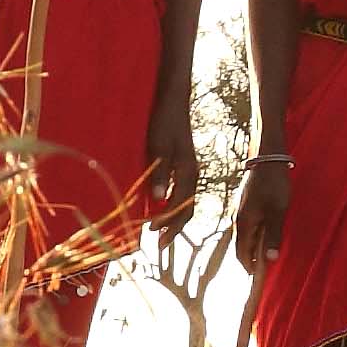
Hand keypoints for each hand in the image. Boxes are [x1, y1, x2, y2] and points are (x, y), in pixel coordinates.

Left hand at [147, 94, 201, 235]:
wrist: (172, 102)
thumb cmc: (163, 122)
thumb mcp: (158, 147)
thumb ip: (160, 174)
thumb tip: (159, 201)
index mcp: (188, 171)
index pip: (181, 206)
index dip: (168, 223)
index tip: (154, 236)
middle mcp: (192, 174)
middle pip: (188, 209)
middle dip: (174, 228)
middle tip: (159, 244)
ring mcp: (189, 170)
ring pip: (186, 202)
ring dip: (174, 219)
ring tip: (160, 231)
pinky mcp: (184, 165)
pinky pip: (183, 192)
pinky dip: (174, 206)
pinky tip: (163, 208)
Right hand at [231, 150, 293, 273]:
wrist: (268, 158)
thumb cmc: (274, 185)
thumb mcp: (278, 212)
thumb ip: (273, 235)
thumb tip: (270, 259)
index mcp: (244, 223)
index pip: (242, 253)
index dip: (249, 267)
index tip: (258, 278)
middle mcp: (239, 219)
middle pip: (242, 246)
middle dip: (250, 259)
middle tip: (262, 270)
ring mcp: (241, 210)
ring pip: (245, 236)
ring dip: (253, 247)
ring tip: (264, 255)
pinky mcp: (246, 204)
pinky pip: (248, 226)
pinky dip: (254, 235)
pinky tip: (264, 235)